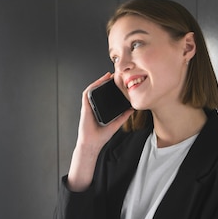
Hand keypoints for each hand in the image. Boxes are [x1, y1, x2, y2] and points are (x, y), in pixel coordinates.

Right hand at [67, 73, 132, 190]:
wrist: (92, 143)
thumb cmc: (101, 136)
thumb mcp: (116, 124)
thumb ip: (123, 116)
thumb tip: (132, 109)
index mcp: (100, 109)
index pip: (105, 96)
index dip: (110, 87)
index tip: (118, 82)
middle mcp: (94, 106)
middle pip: (99, 90)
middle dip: (105, 81)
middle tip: (114, 75)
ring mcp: (89, 106)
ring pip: (93, 89)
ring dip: (99, 81)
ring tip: (107, 76)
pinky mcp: (85, 107)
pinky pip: (87, 94)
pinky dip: (92, 86)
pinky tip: (99, 82)